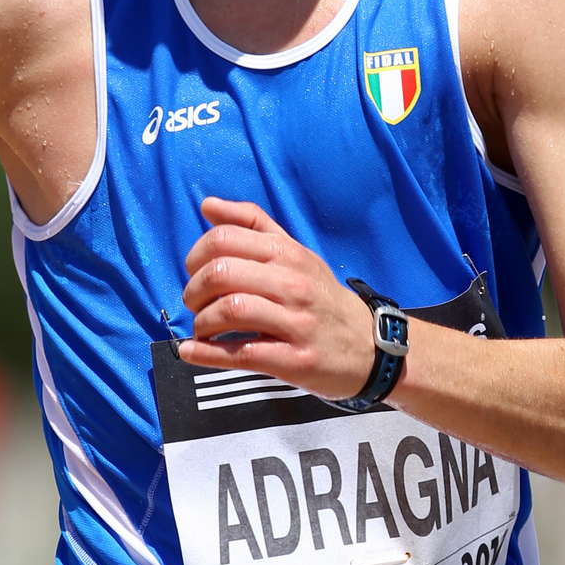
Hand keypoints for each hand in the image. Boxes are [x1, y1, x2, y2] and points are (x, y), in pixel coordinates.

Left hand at [179, 198, 376, 400]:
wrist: (371, 347)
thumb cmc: (322, 299)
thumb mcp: (295, 254)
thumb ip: (252, 225)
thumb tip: (206, 205)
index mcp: (288, 253)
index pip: (225, 239)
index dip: (196, 255)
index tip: (194, 272)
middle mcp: (293, 283)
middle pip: (222, 274)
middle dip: (194, 291)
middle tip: (195, 304)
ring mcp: (296, 323)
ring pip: (230, 311)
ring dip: (202, 322)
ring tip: (204, 328)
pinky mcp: (295, 360)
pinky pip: (242, 354)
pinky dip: (207, 353)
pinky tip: (193, 351)